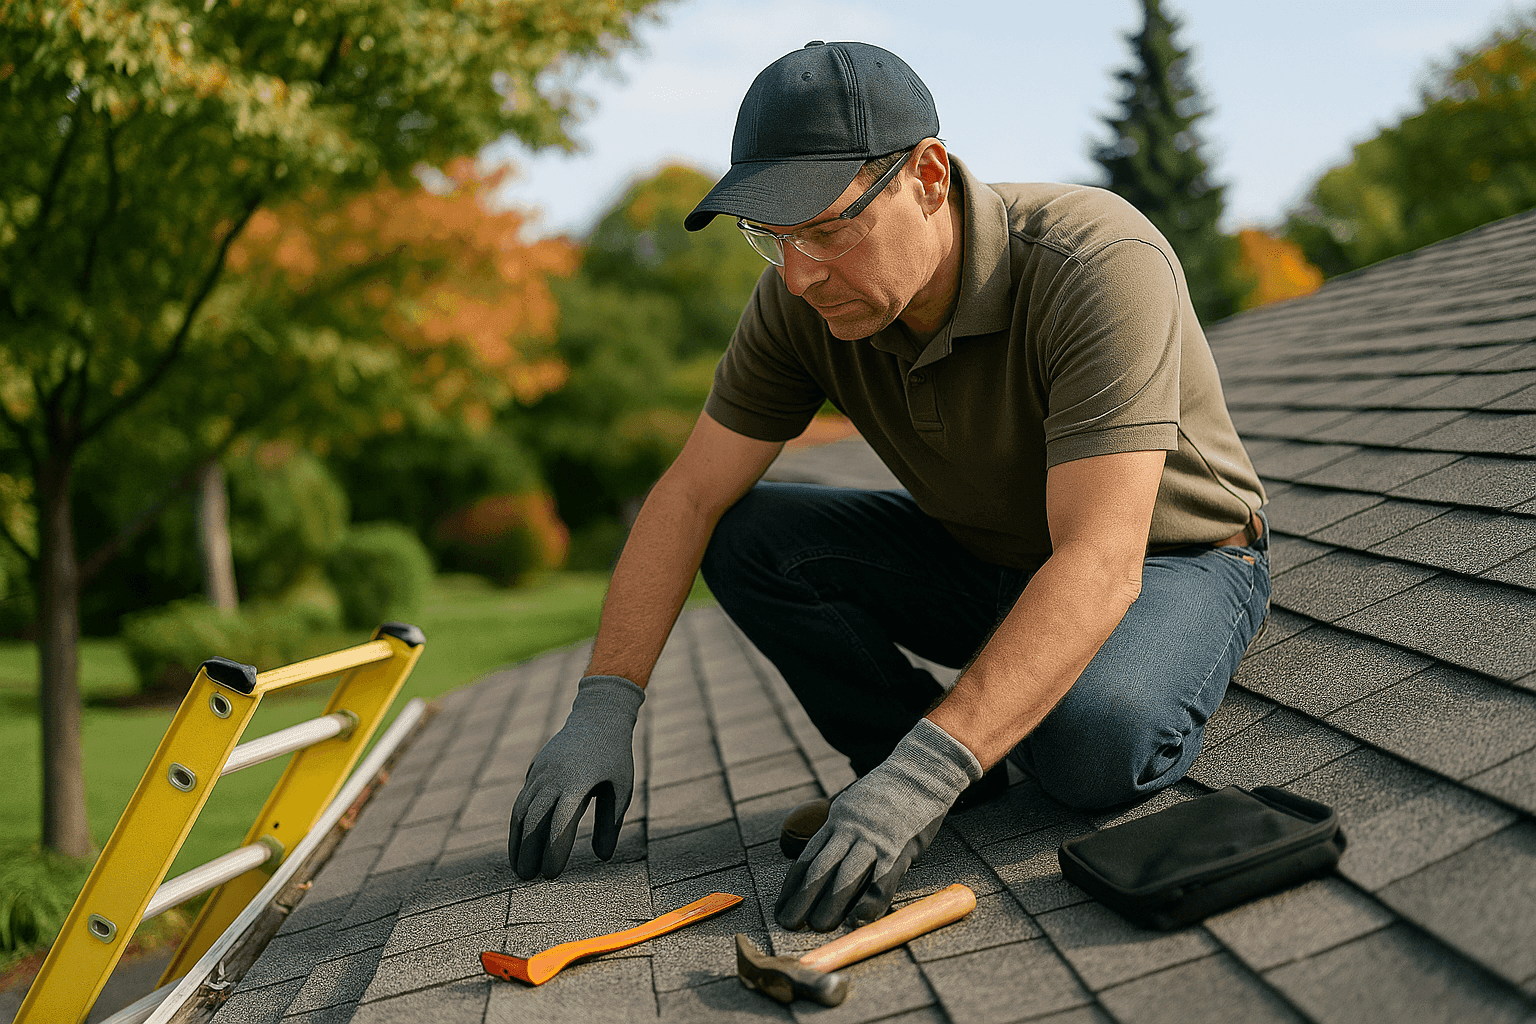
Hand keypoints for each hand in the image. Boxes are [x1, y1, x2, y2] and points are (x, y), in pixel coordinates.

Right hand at [508, 675, 643, 879]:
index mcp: (577, 783)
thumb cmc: (614, 757)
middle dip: (527, 852)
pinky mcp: (535, 769)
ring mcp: (540, 772)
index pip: (560, 824)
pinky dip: (518, 823)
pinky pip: (522, 799)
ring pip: (521, 811)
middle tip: (527, 879)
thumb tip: (602, 857)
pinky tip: (520, 842)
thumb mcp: (621, 788)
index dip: (553, 851)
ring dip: (517, 841)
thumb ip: (610, 823)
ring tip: (519, 867)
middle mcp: (552, 778)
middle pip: (532, 821)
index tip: (551, 875)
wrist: (597, 716)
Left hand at [775, 718, 981, 930]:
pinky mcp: (900, 848)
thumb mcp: (852, 804)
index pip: (807, 858)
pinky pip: (882, 880)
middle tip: (789, 924)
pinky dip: (869, 902)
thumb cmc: (887, 794)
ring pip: (846, 877)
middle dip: (803, 899)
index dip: (791, 886)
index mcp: (837, 821)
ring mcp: (875, 840)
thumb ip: (837, 830)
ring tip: (818, 927)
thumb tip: (819, 858)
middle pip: (820, 869)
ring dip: (830, 905)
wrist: (921, 772)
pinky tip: (858, 920)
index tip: (780, 908)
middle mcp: (851, 831)